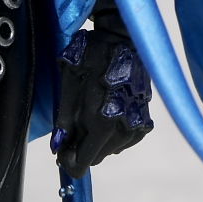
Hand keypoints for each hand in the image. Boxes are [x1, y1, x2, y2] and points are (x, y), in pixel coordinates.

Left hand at [51, 29, 153, 178]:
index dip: (69, 161)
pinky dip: (112, 135)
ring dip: (97, 142)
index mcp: (103, 122)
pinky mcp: (145, 120)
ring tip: (91, 117)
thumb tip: (58, 148)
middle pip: (96, 158)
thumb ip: (64, 123)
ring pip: (109, 151)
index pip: (84, 162)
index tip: (62, 151)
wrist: (122, 38)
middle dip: (81, 149)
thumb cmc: (90, 58)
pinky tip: (106, 116)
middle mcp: (123, 129)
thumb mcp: (69, 88)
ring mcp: (137, 125)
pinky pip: (123, 141)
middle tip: (72, 131)